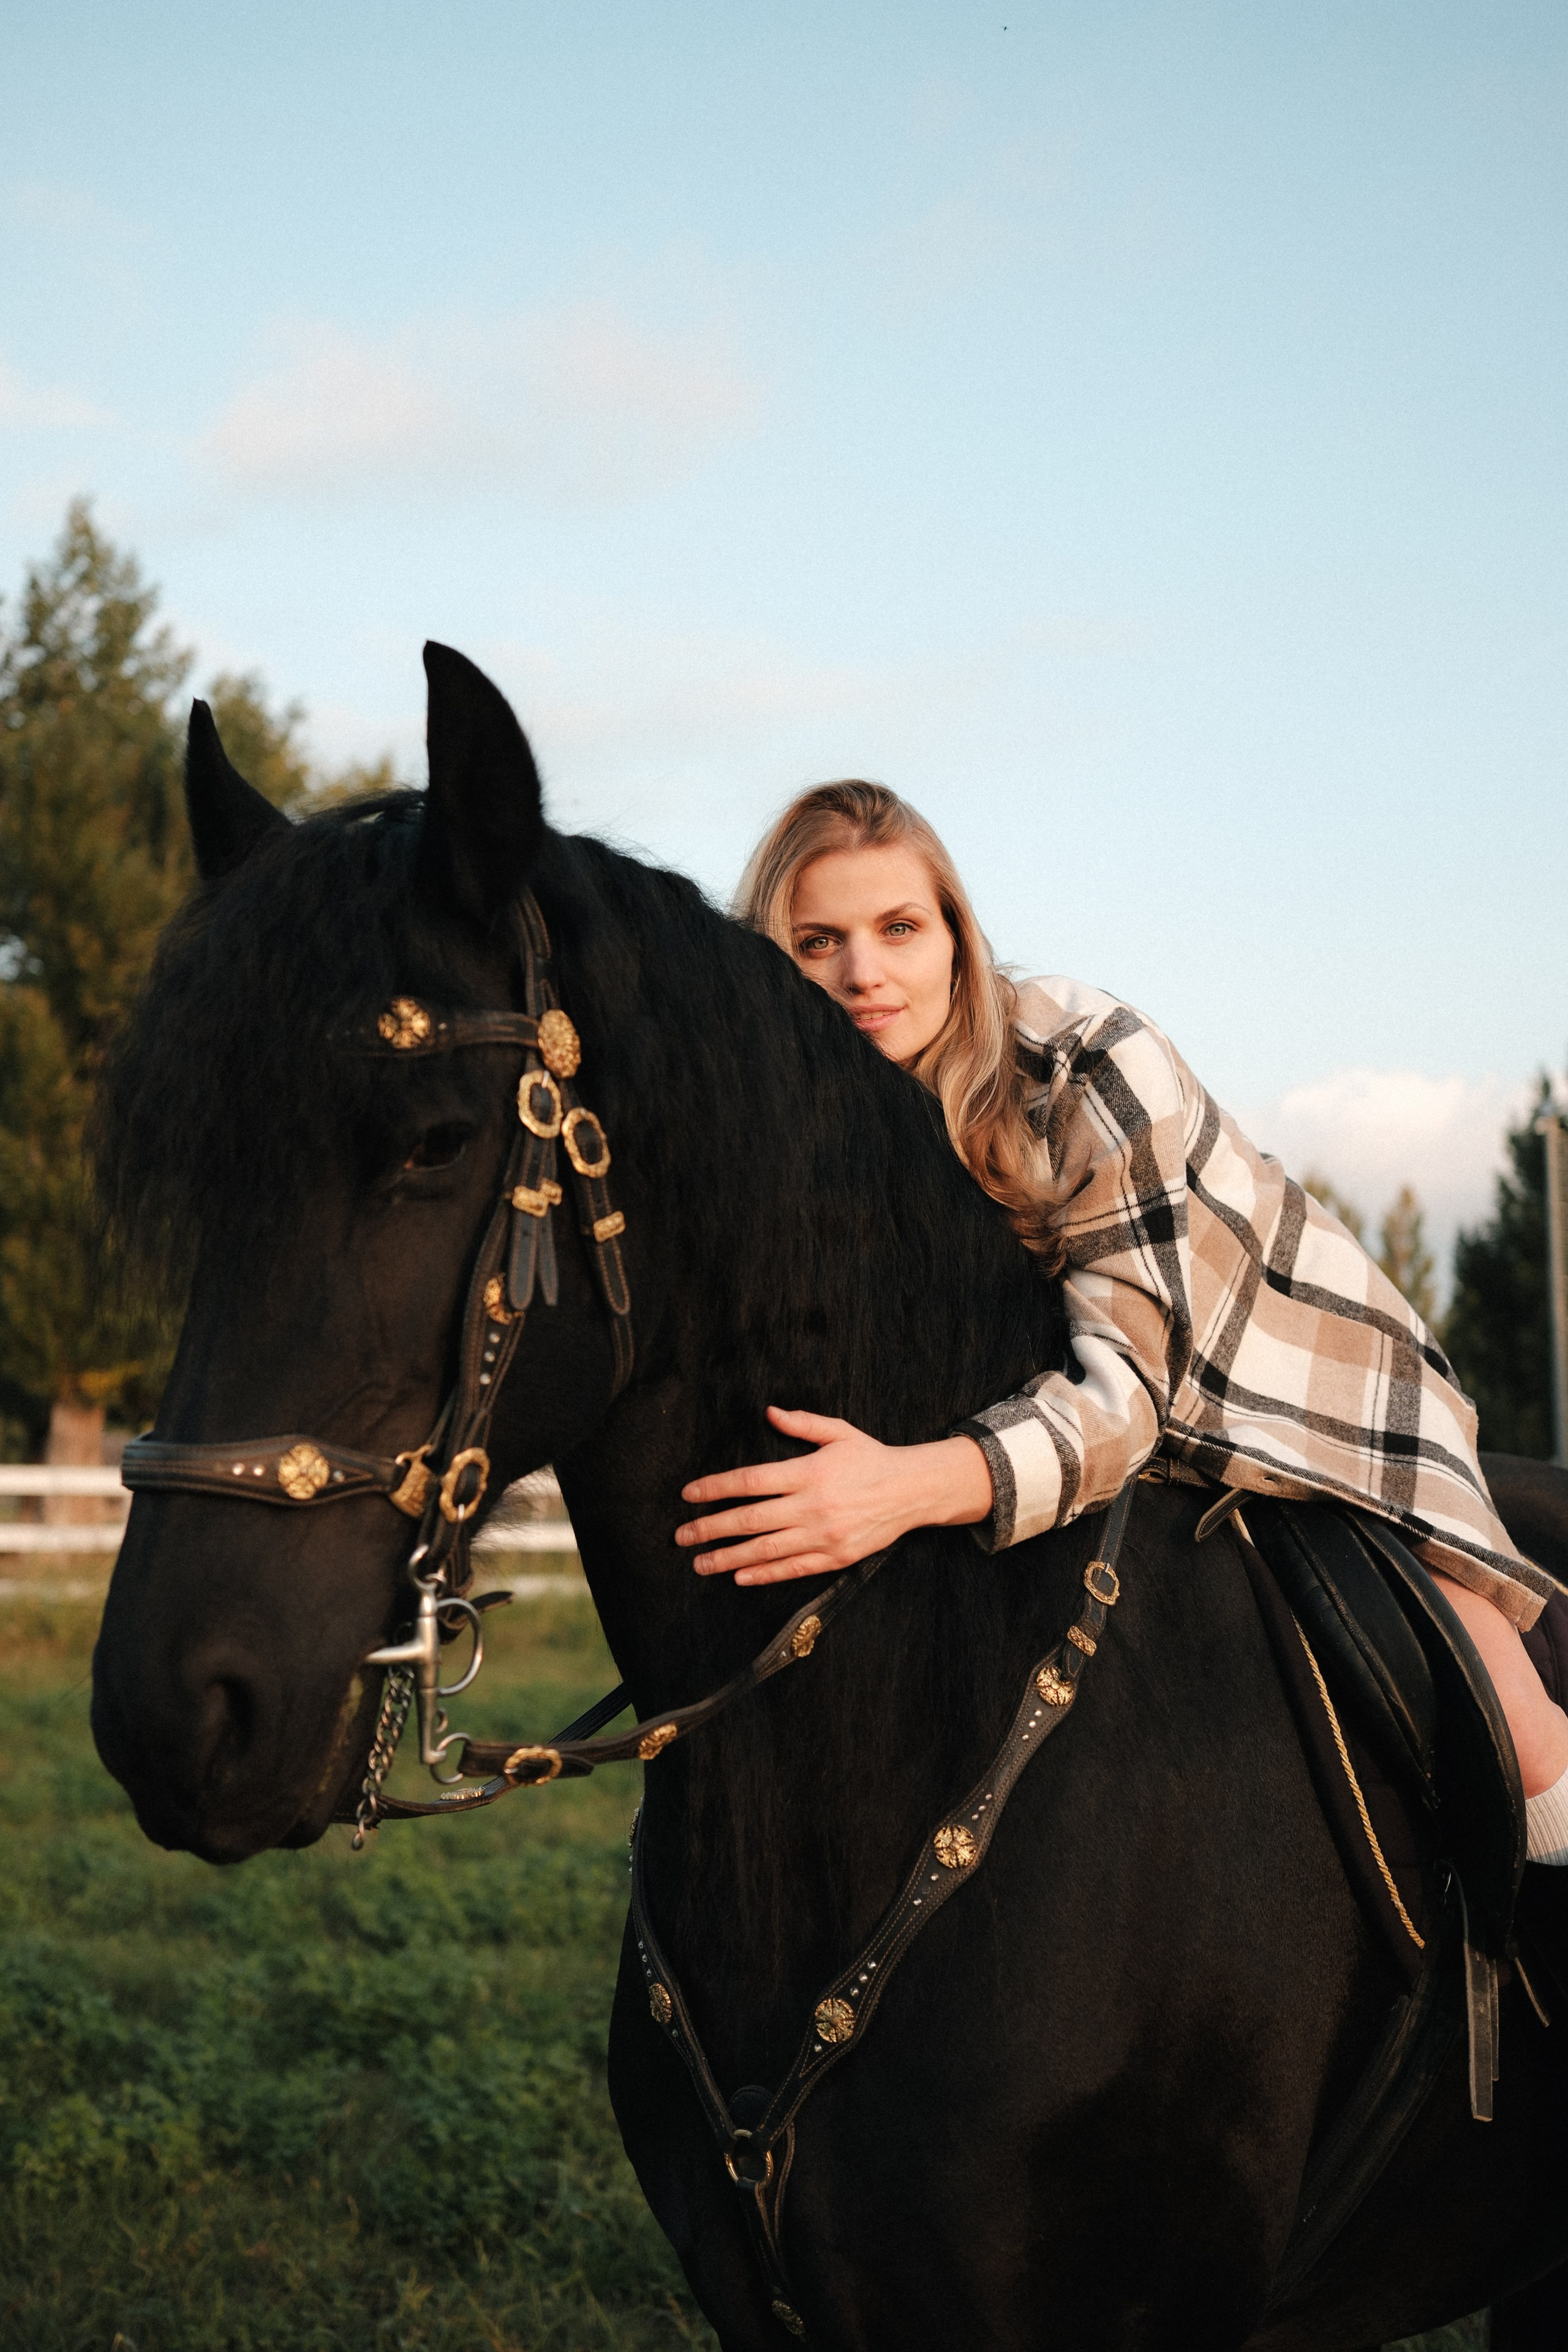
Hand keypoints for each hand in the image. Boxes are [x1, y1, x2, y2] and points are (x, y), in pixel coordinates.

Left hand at [676, 1405, 992, 1585]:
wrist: (912, 1491)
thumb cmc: (870, 1458)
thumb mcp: (839, 1432)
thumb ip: (802, 1423)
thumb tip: (769, 1412)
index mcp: (809, 1472)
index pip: (751, 1481)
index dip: (716, 1488)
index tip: (690, 1495)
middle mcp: (813, 1506)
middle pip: (750, 1519)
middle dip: (711, 1528)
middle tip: (682, 1535)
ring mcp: (824, 1535)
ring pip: (766, 1549)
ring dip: (728, 1557)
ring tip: (700, 1563)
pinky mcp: (835, 1557)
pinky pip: (792, 1568)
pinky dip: (763, 1574)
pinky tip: (739, 1576)